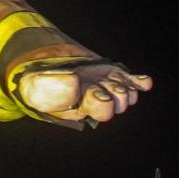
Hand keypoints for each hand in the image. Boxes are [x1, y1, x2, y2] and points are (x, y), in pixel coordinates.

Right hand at [17, 61, 152, 124]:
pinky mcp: (115, 76)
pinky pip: (135, 83)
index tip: (95, 91)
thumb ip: (46, 90)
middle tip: (106, 85)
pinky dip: (140, 82)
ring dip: (123, 84)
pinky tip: (145, 81)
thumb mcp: (33, 87)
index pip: (99, 111)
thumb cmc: (39, 83)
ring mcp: (108, 88)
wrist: (46, 67)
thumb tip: (75, 82)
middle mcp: (98, 100)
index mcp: (80, 108)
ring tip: (110, 79)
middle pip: (118, 104)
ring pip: (127, 93)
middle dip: (116, 94)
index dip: (101, 102)